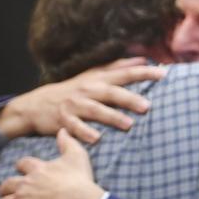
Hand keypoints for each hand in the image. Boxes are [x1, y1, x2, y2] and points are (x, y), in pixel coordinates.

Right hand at [0, 57, 164, 142]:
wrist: (36, 104)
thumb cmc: (73, 91)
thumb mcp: (93, 76)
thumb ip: (118, 68)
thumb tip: (143, 60)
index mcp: (97, 79)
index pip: (124, 73)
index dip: (143, 72)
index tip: (163, 73)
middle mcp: (87, 90)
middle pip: (111, 92)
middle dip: (129, 98)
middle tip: (147, 106)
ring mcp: (74, 105)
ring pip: (95, 110)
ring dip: (111, 116)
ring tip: (128, 124)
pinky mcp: (62, 119)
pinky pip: (74, 127)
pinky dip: (84, 132)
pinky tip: (97, 139)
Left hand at [0, 129, 104, 198]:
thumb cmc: (78, 181)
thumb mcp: (77, 156)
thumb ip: (68, 142)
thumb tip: (63, 130)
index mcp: (38, 169)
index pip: (24, 164)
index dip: (22, 166)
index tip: (21, 168)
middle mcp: (26, 183)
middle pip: (9, 184)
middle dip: (6, 187)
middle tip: (4, 190)